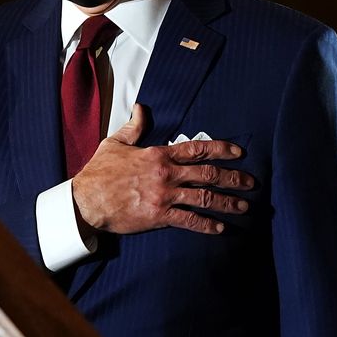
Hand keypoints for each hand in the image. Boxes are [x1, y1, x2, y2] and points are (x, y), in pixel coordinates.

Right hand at [71, 104, 254, 235]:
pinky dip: (206, 225)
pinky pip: (189, 220)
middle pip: (208, 174)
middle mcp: (166, 174)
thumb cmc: (99, 172)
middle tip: (250, 183)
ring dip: (226, 203)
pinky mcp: (158, 216)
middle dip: (233, 178)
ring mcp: (164, 196)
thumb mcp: (115, 143)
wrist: (86, 201)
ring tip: (243, 207)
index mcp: (158, 154)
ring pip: (204, 198)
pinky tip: (220, 228)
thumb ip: (134, 126)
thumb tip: (140, 108)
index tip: (238, 152)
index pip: (197, 149)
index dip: (220, 149)